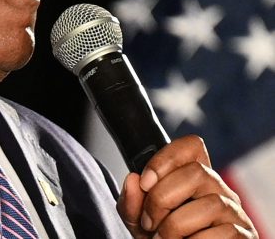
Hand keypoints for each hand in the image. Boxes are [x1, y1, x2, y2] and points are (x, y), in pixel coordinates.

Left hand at [117, 135, 257, 237]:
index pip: (191, 146)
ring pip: (210, 204)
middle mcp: (218, 190)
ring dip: (175, 226)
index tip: (144, 182)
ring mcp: (234, 212)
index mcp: (193, 179)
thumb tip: (133, 180)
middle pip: (196, 172)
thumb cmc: (161, 238)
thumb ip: (132, 201)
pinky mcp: (243, 236)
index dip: (165, 158)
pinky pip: (223, 233)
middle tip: (149, 222)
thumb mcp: (139, 219)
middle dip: (162, 198)